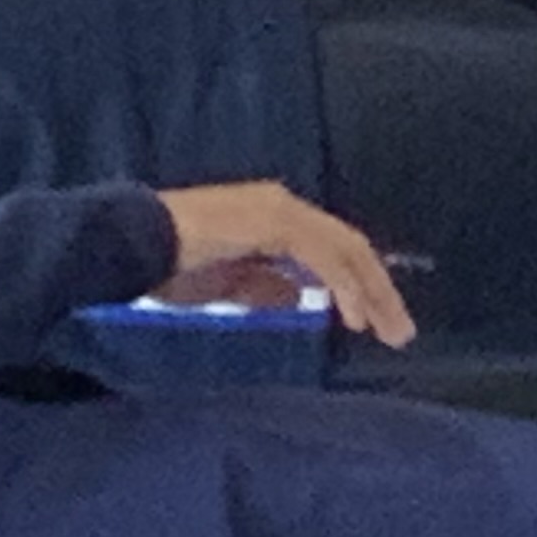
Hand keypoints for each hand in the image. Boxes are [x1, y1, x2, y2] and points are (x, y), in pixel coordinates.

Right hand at [154, 181, 417, 348]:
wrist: (136, 242)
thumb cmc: (169, 263)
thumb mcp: (226, 284)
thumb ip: (262, 287)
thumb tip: (298, 298)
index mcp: (271, 214)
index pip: (331, 248)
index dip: (358, 284)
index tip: (374, 323)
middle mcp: (283, 203)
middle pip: (350, 246)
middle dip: (378, 291)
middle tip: (399, 333)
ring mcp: (280, 209)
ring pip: (346, 249)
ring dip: (372, 292)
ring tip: (390, 332)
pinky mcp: (276, 222)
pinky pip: (324, 258)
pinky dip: (345, 288)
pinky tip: (353, 319)